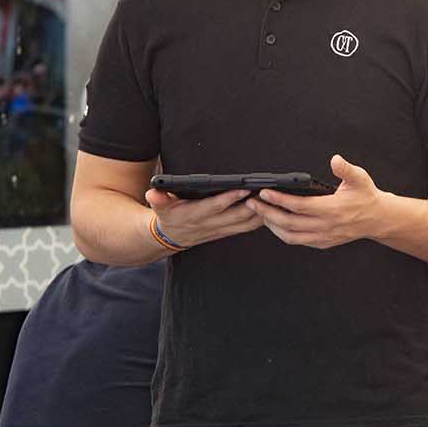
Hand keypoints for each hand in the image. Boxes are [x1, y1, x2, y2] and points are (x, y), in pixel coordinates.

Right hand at [144, 187, 261, 248]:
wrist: (171, 237)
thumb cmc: (168, 216)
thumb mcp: (159, 207)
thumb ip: (158, 199)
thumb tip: (153, 193)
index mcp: (196, 215)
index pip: (216, 206)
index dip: (230, 199)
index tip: (243, 189)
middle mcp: (212, 224)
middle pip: (238, 215)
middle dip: (254, 204)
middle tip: (267, 190)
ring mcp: (222, 229)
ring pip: (247, 223)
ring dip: (262, 212)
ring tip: (274, 199)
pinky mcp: (229, 231)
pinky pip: (249, 227)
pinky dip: (262, 219)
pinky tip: (272, 208)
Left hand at [247, 154, 383, 248]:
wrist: (378, 219)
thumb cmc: (366, 197)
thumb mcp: (360, 178)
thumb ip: (346, 169)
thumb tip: (335, 159)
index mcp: (333, 209)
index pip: (299, 206)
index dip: (279, 199)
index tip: (264, 192)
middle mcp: (326, 225)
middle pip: (289, 223)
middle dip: (267, 212)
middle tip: (253, 203)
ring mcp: (323, 237)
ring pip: (290, 236)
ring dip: (271, 226)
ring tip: (260, 213)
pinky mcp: (322, 243)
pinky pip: (298, 242)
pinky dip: (283, 234)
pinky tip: (274, 224)